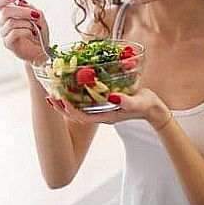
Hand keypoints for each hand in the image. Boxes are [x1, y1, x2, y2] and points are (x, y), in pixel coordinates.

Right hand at [0, 0, 49, 61]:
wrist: (42, 50)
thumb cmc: (39, 33)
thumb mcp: (39, 16)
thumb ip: (30, 8)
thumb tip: (20, 1)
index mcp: (9, 14)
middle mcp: (4, 23)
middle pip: (6, 11)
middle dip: (23, 11)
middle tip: (35, 15)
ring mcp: (4, 33)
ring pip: (11, 22)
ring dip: (27, 23)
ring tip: (36, 28)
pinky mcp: (8, 43)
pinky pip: (14, 32)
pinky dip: (26, 31)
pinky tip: (32, 33)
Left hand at [46, 87, 172, 129]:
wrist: (154, 109)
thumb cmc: (147, 105)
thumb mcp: (139, 102)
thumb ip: (127, 101)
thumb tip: (113, 97)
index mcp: (106, 117)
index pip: (82, 117)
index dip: (69, 109)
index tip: (59, 99)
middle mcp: (100, 114)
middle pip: (75, 114)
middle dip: (61, 106)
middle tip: (49, 95)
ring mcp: (101, 110)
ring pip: (78, 108)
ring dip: (66, 101)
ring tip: (54, 91)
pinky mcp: (103, 104)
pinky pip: (85, 102)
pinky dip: (75, 96)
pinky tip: (70, 87)